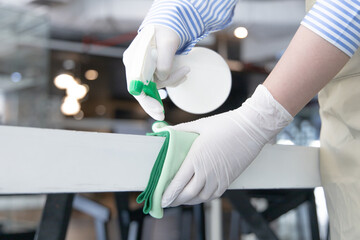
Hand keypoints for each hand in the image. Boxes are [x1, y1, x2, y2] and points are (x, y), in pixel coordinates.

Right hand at [123, 25, 189, 119]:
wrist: (167, 27)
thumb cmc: (166, 32)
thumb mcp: (168, 43)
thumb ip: (164, 61)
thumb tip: (161, 78)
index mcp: (133, 59)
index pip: (135, 85)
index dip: (145, 100)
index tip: (157, 109)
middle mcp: (134, 66)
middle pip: (141, 91)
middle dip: (153, 103)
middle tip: (161, 116)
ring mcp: (142, 70)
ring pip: (155, 87)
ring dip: (171, 82)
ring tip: (185, 72)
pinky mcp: (151, 72)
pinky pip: (160, 83)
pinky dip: (172, 81)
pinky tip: (183, 74)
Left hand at [161, 85, 292, 206]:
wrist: (252, 129)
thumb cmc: (226, 125)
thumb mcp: (200, 124)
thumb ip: (180, 130)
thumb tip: (165, 131)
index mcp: (197, 159)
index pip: (178, 182)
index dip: (168, 194)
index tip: (160, 199)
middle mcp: (207, 172)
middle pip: (187, 194)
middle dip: (175, 200)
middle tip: (166, 201)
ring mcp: (219, 178)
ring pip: (200, 197)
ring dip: (188, 200)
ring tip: (180, 199)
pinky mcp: (229, 180)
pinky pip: (213, 195)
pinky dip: (202, 198)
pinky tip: (198, 195)